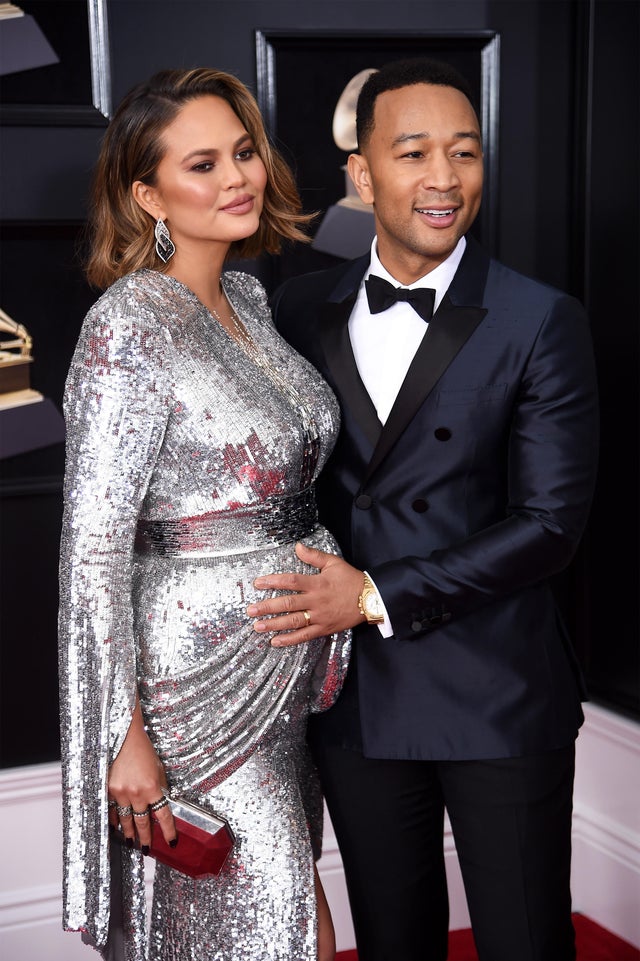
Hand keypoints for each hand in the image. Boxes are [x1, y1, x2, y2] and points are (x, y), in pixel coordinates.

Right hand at [108, 697, 176, 852]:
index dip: (168, 831)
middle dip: (146, 837)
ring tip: (131, 842)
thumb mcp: (158, 768)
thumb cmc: (144, 751)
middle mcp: (137, 793)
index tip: (171, 842)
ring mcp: (121, 792)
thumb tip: (162, 802)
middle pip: (143, 822)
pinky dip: (114, 819)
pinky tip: (116, 827)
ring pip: (125, 819)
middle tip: (146, 848)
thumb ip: (160, 787)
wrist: (125, 738)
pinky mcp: (109, 790)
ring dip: (129, 833)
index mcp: (153, 787)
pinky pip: (113, 810)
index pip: (163, 816)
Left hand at [247, 542, 365, 646]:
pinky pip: (304, 636)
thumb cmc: (351, 580)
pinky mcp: (323, 628)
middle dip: (267, 607)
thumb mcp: (334, 563)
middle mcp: (316, 601)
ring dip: (274, 624)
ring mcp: (319, 616)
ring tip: (257, 626)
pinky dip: (290, 640)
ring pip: (293, 621)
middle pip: (288, 603)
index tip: (258, 583)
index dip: (273, 581)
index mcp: (317, 583)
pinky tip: (275, 641)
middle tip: (250, 610)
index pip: (291, 581)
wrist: (371, 598)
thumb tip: (297, 546)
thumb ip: (314, 556)